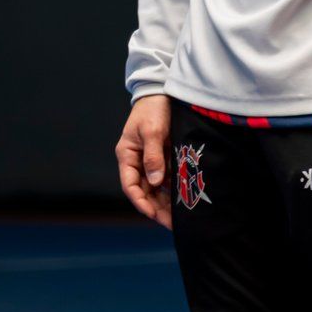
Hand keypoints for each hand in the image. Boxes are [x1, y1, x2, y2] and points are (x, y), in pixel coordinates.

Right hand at [115, 93, 172, 227]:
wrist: (161, 89)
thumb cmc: (153, 107)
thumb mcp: (152, 130)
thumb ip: (153, 156)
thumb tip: (156, 181)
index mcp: (127, 155)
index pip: (130, 185)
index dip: (141, 202)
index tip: (153, 215)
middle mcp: (136, 160)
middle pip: (144, 190)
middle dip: (156, 207)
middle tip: (172, 222)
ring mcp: (149, 158)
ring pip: (155, 186)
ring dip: (165, 200)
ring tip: (180, 215)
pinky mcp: (162, 155)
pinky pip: (166, 176)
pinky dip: (173, 187)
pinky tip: (184, 196)